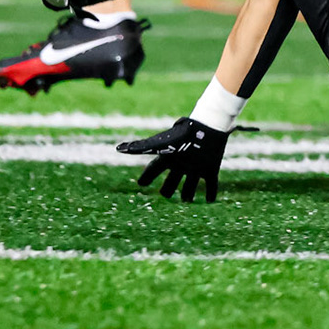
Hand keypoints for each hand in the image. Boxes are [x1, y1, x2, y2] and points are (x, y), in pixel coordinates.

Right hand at [117, 116, 231, 202]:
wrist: (207, 126)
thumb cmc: (182, 136)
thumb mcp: (160, 145)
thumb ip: (140, 148)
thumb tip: (118, 148)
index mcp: (169, 158)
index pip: (154, 169)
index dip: (147, 176)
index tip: (141, 183)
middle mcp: (182, 163)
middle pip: (172, 180)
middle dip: (168, 188)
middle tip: (165, 195)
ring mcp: (197, 166)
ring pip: (190, 184)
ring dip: (188, 194)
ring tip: (187, 201)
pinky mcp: (211, 168)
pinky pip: (211, 183)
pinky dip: (211, 193)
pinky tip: (210, 201)